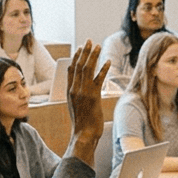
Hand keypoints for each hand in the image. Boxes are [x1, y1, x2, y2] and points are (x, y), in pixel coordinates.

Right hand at [61, 41, 108, 162]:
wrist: (83, 135)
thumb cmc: (82, 124)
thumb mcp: (76, 107)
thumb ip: (77, 96)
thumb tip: (81, 90)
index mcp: (69, 91)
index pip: (71, 70)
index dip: (76, 58)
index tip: (80, 49)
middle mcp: (75, 90)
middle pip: (79, 66)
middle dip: (84, 52)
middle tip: (89, 42)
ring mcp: (83, 92)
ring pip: (87, 69)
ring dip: (93, 56)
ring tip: (98, 46)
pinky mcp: (93, 96)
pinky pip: (98, 78)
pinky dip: (103, 69)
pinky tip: (108, 61)